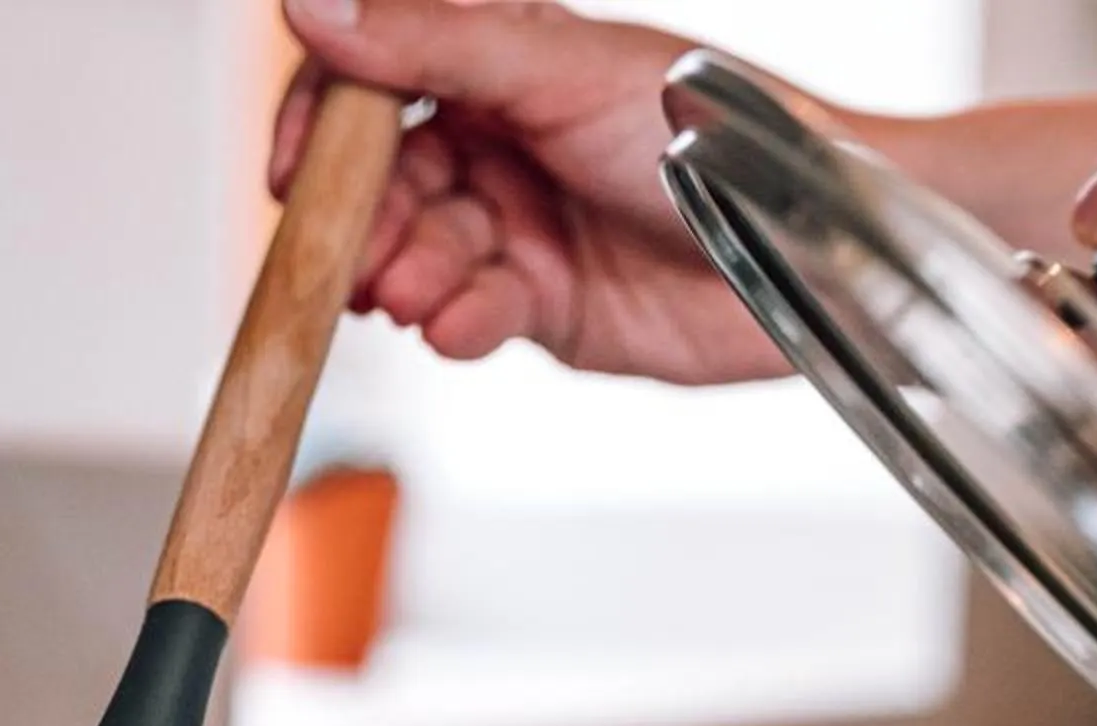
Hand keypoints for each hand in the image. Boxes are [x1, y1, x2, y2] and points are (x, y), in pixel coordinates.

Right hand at [272, 0, 791, 383]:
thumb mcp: (558, 68)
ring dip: (410, 275)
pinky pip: (469, 314)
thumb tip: (311, 4)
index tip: (291, 171)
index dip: (318, 124)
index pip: (368, 82)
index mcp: (496, 63)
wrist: (805, 239)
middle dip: (362, 223)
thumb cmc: (715, 127)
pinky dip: (459, 321)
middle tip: (355, 256)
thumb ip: (431, 42)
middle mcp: (497, 141)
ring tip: (421, 291)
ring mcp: (516, 225)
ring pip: (418, 254)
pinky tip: (466, 322)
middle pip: (380, 182)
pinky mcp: (542, 306)